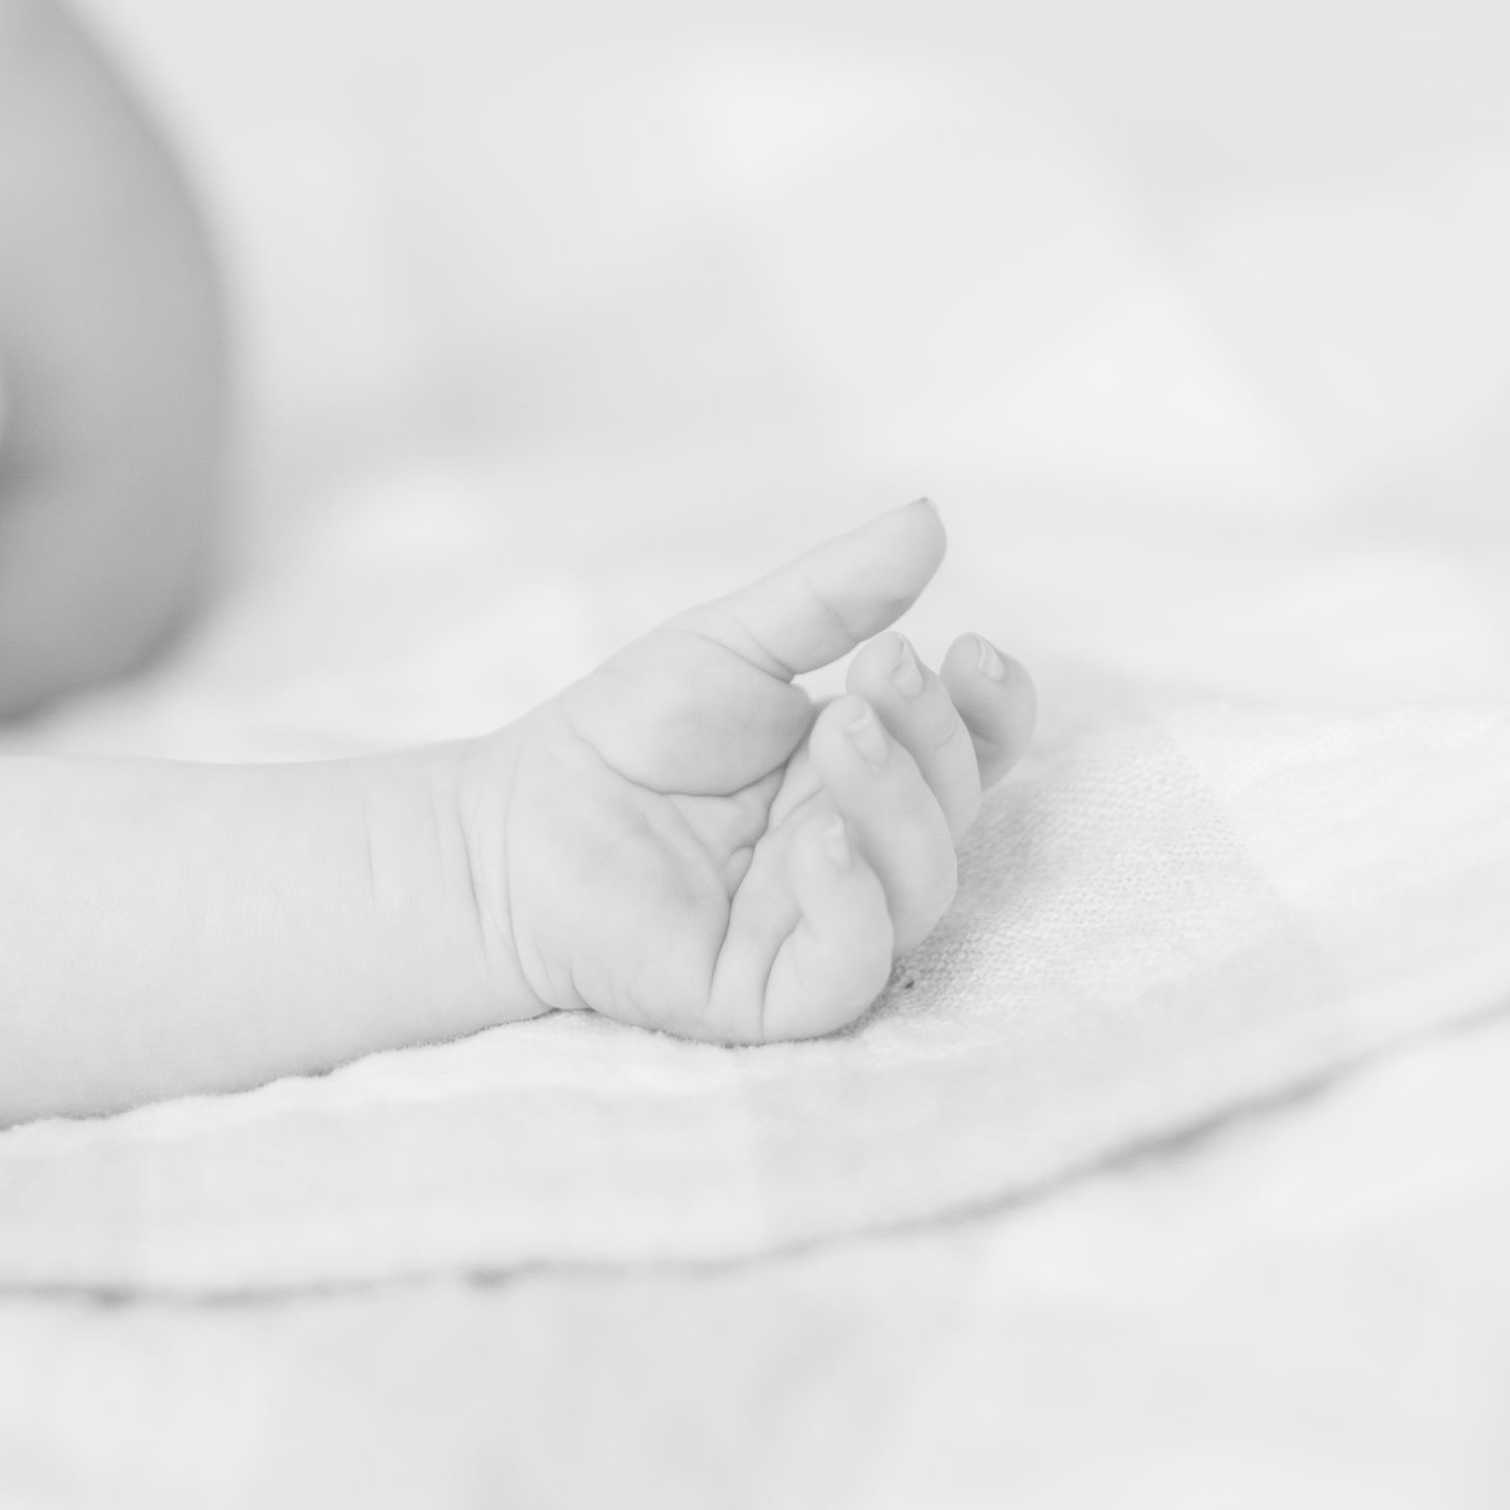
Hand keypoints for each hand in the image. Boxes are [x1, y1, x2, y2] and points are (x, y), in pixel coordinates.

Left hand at [462, 504, 1033, 1045]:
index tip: (975, 650)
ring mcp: (821, 924)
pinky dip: (852, 900)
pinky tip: (820, 836)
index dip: (996, 710)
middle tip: (876, 673)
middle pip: (954, 809)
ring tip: (839, 730)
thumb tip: (930, 516)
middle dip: (933, 736)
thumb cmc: (626, 737)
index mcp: (863, 774)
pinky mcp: (773, 993)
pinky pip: (851, 966)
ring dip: (899, 803)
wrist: (514, 821)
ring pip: (921, 887)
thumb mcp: (734, 644)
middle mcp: (860, 852)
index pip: (972, 752)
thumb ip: (833, 595)